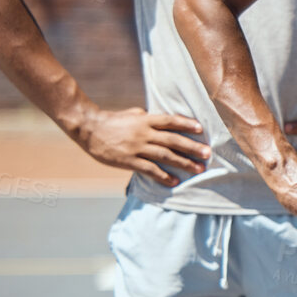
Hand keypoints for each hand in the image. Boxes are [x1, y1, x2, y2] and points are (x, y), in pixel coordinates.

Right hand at [73, 105, 210, 186]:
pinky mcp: (128, 161)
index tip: (201, 129)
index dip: (186, 124)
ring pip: (165, 156)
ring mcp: (136, 147)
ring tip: (198, 169)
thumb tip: (163, 119)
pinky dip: (163, 176)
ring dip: (183, 163)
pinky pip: (149, 169)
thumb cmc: (112, 120)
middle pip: (173, 140)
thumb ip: (148, 118)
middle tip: (208, 153)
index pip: (170, 121)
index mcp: (146, 120)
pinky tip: (174, 182)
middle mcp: (144, 133)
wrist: (88, 129)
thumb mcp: (132, 114)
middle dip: (192, 147)